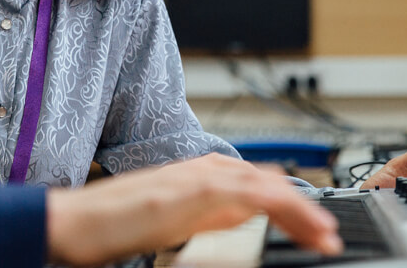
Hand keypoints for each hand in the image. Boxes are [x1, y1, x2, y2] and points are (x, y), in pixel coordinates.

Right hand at [46, 153, 342, 266]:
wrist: (78, 222)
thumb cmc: (117, 223)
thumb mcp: (177, 221)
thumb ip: (211, 216)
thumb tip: (244, 219)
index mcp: (203, 175)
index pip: (261, 186)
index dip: (294, 207)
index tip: (316, 232)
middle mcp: (206, 168)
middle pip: (270, 183)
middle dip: (305, 209)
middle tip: (328, 237)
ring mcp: (200, 176)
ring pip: (267, 186)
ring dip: (301, 210)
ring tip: (323, 236)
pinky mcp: (194, 189)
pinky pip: (248, 193)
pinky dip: (279, 205)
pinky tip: (297, 221)